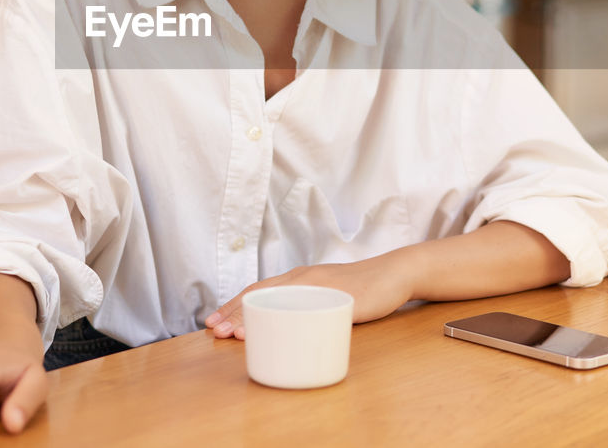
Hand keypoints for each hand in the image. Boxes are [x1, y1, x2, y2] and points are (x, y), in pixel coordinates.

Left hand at [204, 255, 413, 339]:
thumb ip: (306, 308)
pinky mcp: (340, 298)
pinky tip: (279, 329)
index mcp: (299, 279)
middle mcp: (305, 279)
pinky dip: (290, 318)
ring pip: (279, 299)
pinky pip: (310, 308)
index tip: (212, 322)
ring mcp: (321, 286)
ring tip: (235, 333)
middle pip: (262, 294)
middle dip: (235, 312)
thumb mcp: (326, 297)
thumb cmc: (360, 289)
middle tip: (214, 330)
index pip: (258, 291)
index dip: (233, 306)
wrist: (395, 274)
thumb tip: (284, 332)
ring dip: (254, 316)